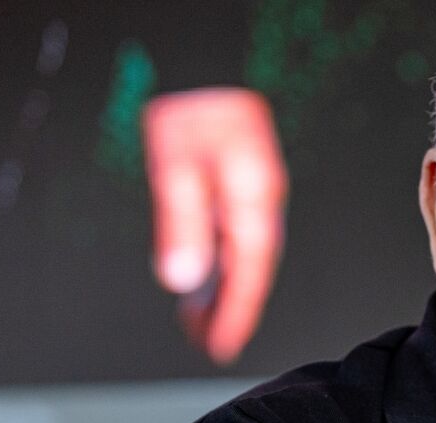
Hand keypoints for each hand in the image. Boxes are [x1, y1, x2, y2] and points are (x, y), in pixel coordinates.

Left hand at [143, 88, 287, 364]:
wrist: (206, 62)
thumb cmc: (192, 106)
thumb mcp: (177, 162)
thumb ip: (180, 220)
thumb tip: (179, 279)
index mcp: (253, 200)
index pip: (249, 272)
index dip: (236, 314)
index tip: (221, 348)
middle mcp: (258, 201)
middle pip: (248, 269)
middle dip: (229, 310)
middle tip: (208, 345)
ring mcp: (249, 194)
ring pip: (239, 256)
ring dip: (221, 290)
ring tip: (199, 322)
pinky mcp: (235, 184)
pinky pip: (231, 236)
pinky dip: (217, 262)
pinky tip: (199, 277)